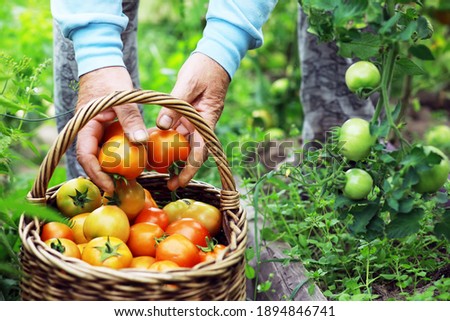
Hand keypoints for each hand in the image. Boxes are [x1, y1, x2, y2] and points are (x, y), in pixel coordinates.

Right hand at [75, 66, 147, 192]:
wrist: (103, 63)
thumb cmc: (110, 78)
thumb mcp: (123, 98)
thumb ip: (131, 119)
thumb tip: (141, 143)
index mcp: (85, 125)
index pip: (85, 155)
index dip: (96, 173)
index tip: (109, 186)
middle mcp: (87, 131)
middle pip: (92, 159)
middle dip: (104, 175)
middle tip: (121, 188)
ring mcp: (96, 130)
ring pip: (101, 154)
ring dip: (112, 167)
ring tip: (128, 180)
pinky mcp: (105, 128)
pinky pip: (110, 145)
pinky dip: (119, 155)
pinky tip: (134, 161)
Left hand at [156, 53, 230, 189]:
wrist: (215, 57)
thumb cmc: (204, 68)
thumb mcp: (188, 83)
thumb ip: (175, 105)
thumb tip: (161, 125)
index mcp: (206, 119)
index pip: (200, 149)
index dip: (190, 168)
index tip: (181, 181)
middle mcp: (201, 123)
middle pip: (192, 152)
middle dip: (181, 169)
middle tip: (168, 184)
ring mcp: (195, 120)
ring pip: (183, 143)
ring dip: (172, 156)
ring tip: (156, 168)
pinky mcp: (188, 115)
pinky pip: (177, 130)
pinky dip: (166, 138)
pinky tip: (153, 142)